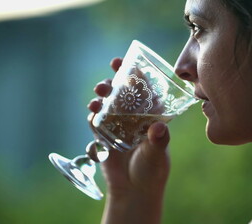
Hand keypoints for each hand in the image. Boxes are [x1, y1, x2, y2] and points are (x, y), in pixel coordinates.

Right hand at [88, 58, 169, 223]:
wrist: (134, 191)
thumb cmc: (152, 170)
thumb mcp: (158, 155)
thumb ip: (158, 141)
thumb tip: (159, 128)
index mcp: (152, 116)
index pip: (145, 89)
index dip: (136, 74)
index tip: (126, 61)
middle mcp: (135, 116)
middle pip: (123, 92)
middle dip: (114, 80)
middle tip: (109, 74)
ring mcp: (119, 124)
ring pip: (108, 103)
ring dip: (102, 95)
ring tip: (98, 95)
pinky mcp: (105, 135)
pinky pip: (97, 120)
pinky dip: (93, 115)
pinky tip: (92, 113)